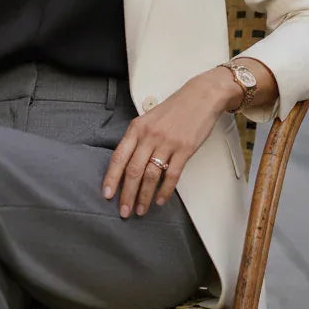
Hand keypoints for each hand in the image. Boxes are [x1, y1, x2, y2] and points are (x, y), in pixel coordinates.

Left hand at [102, 70, 236, 218]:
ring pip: (151, 176)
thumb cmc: (175, 108)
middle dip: (127, 194)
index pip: (118, 157)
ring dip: (144, 196)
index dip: (111, 178)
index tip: (107, 195)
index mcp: (137, 128)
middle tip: (124, 211)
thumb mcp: (149, 118)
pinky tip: (160, 199)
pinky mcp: (185, 149)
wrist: (201, 97)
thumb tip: (127, 163)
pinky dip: (165, 190)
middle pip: (133, 171)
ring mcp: (167, 143)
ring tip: (141, 209)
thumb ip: (138, 138)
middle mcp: (149, 136)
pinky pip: (172, 175)